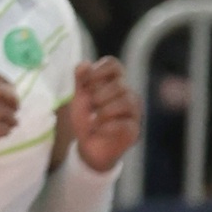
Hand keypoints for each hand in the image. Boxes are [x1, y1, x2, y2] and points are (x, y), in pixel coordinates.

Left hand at [64, 56, 140, 172]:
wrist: (88, 147)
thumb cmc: (86, 119)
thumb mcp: (78, 98)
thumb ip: (80, 80)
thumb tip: (85, 63)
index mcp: (113, 82)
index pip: (114, 65)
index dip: (100, 70)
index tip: (87, 83)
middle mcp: (127, 94)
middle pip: (120, 84)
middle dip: (100, 95)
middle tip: (90, 106)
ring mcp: (133, 112)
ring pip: (126, 102)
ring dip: (105, 111)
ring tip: (92, 120)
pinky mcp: (133, 130)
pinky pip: (126, 123)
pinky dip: (108, 126)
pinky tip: (98, 129)